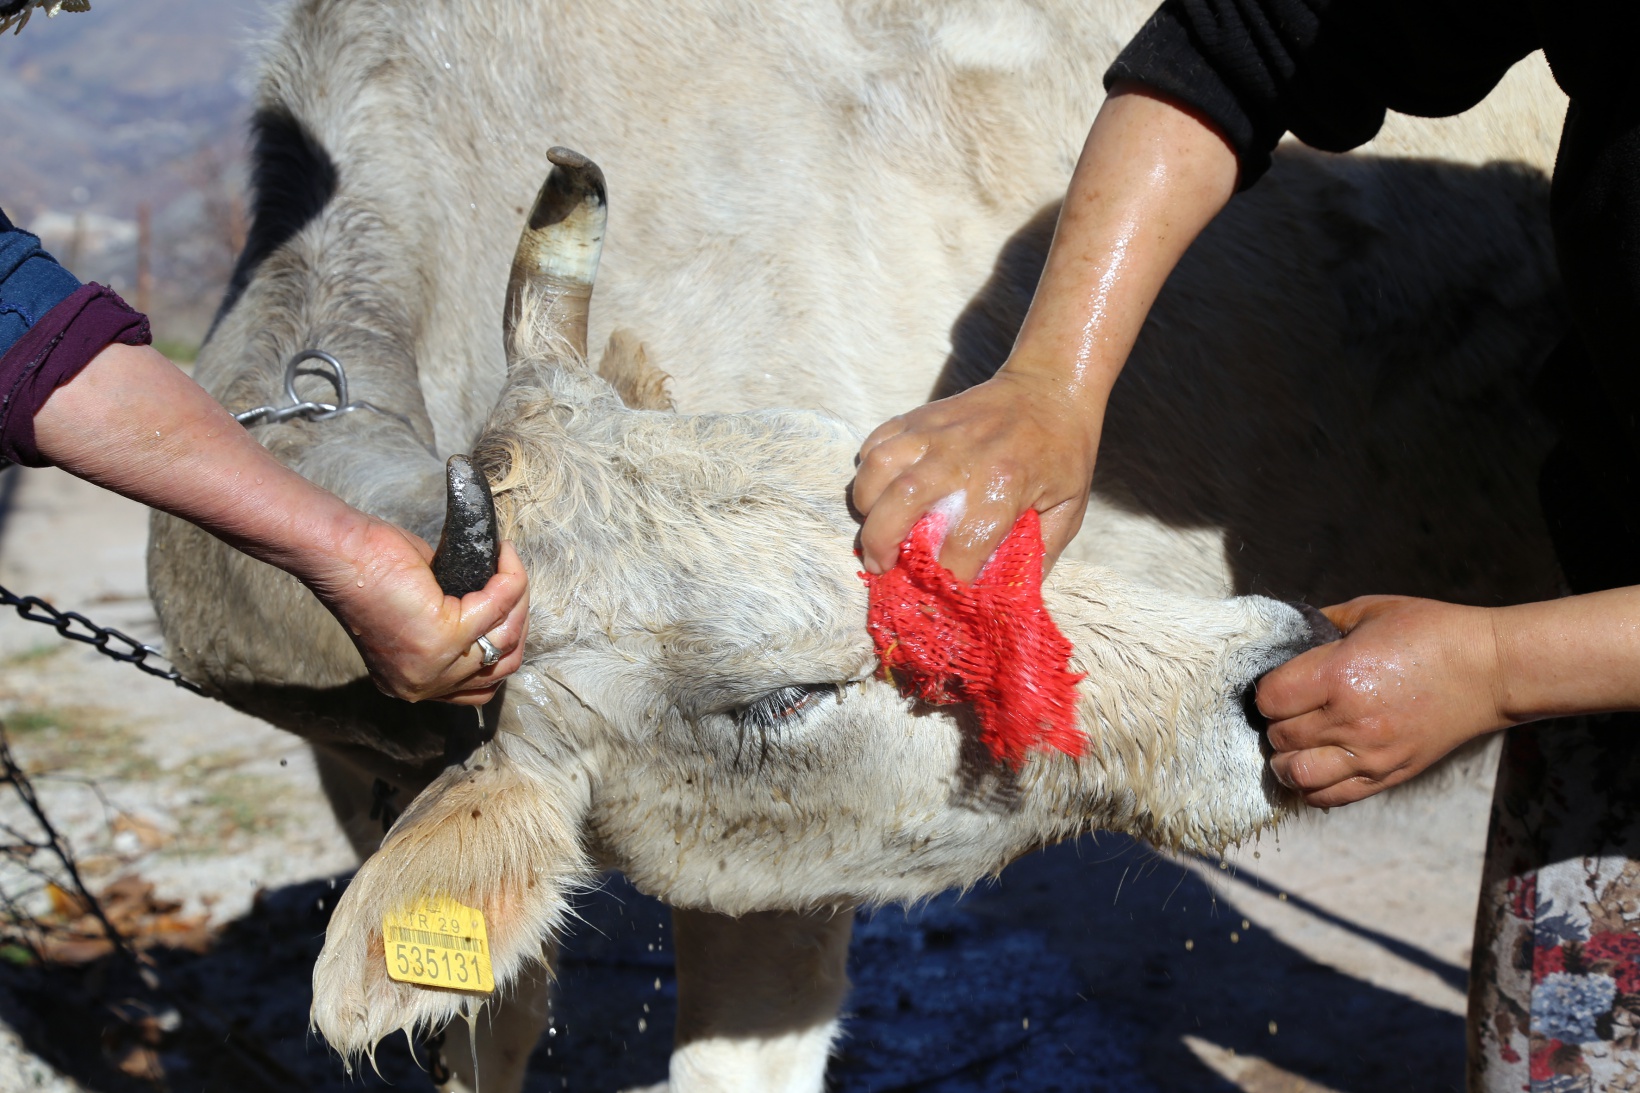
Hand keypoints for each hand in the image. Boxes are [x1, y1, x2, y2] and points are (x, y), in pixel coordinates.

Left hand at [310, 522, 529, 705]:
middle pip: (501, 666)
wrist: (339, 553)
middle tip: (511, 583)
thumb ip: (451, 628)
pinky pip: (498, 606)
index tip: (508, 611)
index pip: (480, 685)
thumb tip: (499, 613)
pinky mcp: (444, 635)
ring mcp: (435, 665)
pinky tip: (503, 556)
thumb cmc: (368, 568)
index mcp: (412, 683)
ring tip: (507, 566)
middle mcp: (423, 685)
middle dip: (517, 624)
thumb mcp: (416, 613)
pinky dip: (509, 578)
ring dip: (516, 599)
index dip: (504, 646)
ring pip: (507, 639)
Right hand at [850, 370, 1100, 581]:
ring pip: (877, 471)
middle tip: (880, 567)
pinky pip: (876, 443)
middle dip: (880, 546)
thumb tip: (1004, 598)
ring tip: (875, 527)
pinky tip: (879, 491)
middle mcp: (963, 457)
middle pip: (900, 505)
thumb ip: (1037, 556)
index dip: (946, 580)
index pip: (961, 547)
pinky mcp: (920, 416)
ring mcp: (935, 432)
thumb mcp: (1068, 510)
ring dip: (867, 507)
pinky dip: (868, 471)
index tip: (939, 597)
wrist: (1051, 385)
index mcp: (1004, 486)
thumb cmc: (1063, 451)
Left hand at [1256, 596, 1508, 806]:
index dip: (1267, 693)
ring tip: (1296, 744)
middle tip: (1290, 711)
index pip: (1270, 700)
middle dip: (1276, 724)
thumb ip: (1321, 625)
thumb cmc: (1430, 632)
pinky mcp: (1388, 775)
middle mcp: (1349, 720)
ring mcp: (1370, 754)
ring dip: (1287, 761)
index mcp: (1338, 676)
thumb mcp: (1369, 612)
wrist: (1491, 670)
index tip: (1280, 685)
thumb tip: (1287, 638)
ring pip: (1296, 775)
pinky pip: (1330, 797)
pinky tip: (1316, 767)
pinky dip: (1312, 787)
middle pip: (1280, 737)